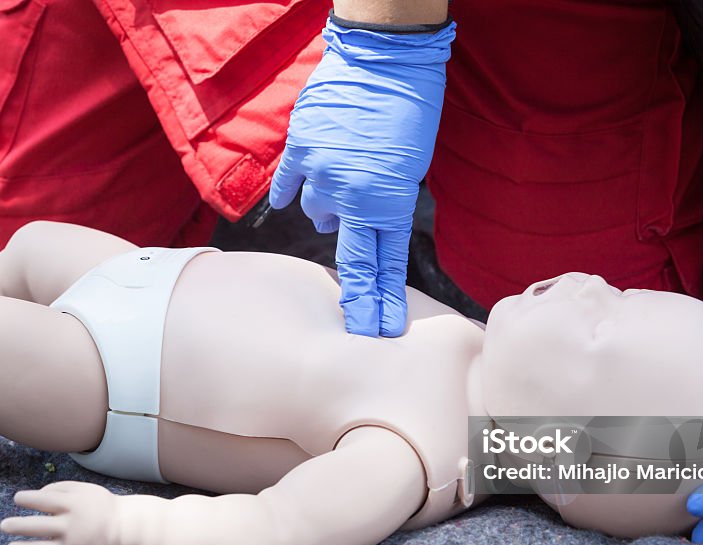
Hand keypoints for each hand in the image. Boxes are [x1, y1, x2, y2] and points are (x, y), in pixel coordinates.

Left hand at [1, 480, 119, 544]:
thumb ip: (58, 488)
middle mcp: (72, 527)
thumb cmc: (100, 507)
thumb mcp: (84, 490)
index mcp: (74, 506)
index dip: (25, 499)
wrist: (127, 532)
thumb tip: (32, 497)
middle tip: (4, 525)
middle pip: (36, 526)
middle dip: (16, 526)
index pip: (42, 500)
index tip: (18, 499)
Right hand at [270, 17, 454, 336]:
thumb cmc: (410, 109)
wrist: (385, 57)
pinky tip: (292, 200)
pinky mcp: (300, 149)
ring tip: (340, 193)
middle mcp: (352, 196)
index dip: (380, 302)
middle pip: (352, 262)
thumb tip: (362, 219)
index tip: (380, 330)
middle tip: (361, 325)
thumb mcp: (412, 164)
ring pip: (317, 212)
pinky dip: (293, 191)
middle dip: (359, 299)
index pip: (383, 266)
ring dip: (329, 210)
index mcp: (388, 201)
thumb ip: (385, 200)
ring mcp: (322, 174)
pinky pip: (290, 184)